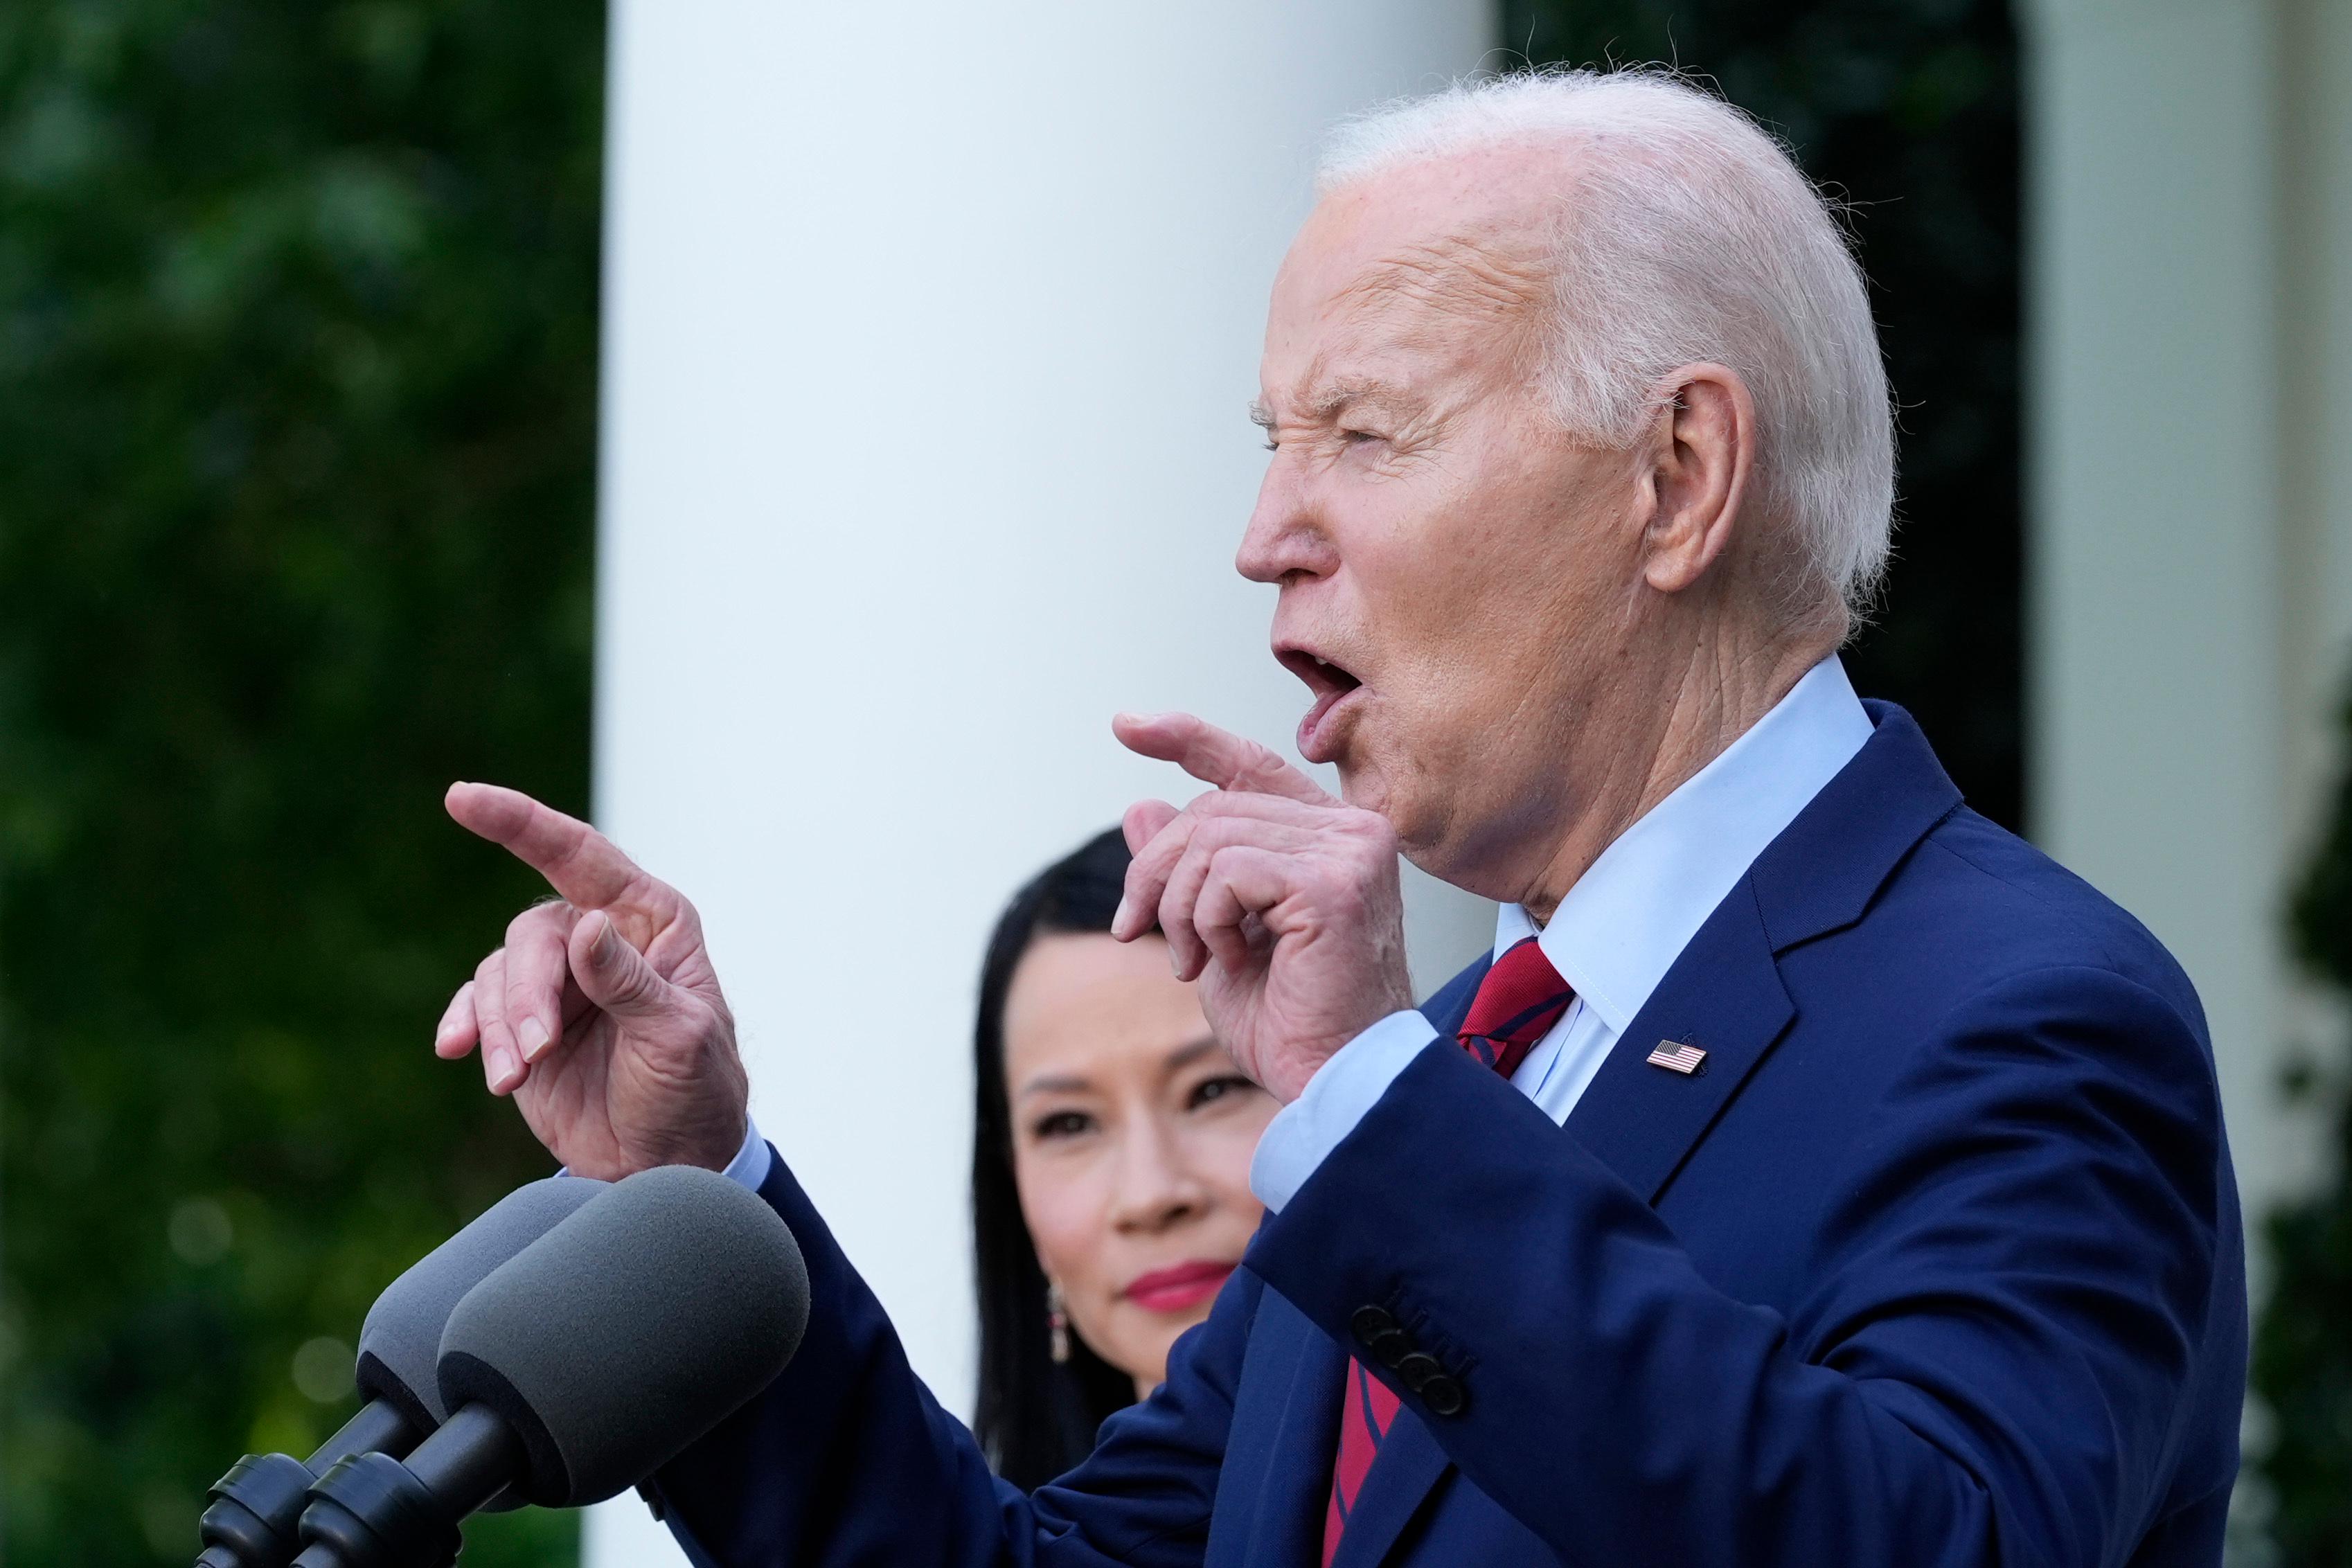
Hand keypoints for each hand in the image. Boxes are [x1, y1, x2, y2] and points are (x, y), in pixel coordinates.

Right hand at [431, 784, 748, 1179]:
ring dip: (501, 1026)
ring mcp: (560, 981)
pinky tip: (459, 1053)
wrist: (668, 1164)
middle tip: (533, 1055)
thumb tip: (587, 927)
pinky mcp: (525, 1022)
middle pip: (533, 934)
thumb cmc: (695, 1091)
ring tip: (515, 1078)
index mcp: (651, 921)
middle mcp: (601, 938)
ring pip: (501, 972)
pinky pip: (479, 1005)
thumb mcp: (678, 1038)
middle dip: (525, 995)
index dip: (522, 822)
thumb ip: (631, 984)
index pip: (582, 857)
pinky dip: (468, 1028)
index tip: (463, 799)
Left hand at [1112, 713, 1413, 1102]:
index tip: (1126, 726)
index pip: (1248, 765)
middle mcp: (1351, 830)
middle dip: (1155, 873)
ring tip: (1193, 961)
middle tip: (1140, 936)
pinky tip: (1228, 960)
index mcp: (1330, 837)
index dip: (1185, 738)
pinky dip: (1205, 918)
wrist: (1330, 1082)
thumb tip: (1142, 805)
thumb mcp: (1216, 934)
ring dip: (1176, 906)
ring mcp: (1349, 850)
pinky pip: (1226, 869)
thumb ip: (1188, 870)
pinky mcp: (1333, 881)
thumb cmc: (1289, 1022)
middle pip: (1210, 808)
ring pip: (1210, 835)